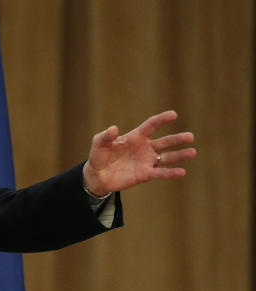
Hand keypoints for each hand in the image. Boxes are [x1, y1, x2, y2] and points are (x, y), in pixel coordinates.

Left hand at [81, 110, 195, 196]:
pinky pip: (160, 173)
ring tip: (192, 152)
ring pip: (166, 157)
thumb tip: (114, 128)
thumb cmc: (99, 156)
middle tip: (190, 136)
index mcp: (136, 137)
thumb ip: (105, 136)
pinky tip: (182, 172)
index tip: (173, 114)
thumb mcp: (99, 143)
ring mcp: (146, 161)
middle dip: (177, 139)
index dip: (162, 120)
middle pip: (164, 142)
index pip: (152, 125)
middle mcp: (145, 148)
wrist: (97, 175)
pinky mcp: (144, 174)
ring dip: (179, 155)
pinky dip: (170, 173)